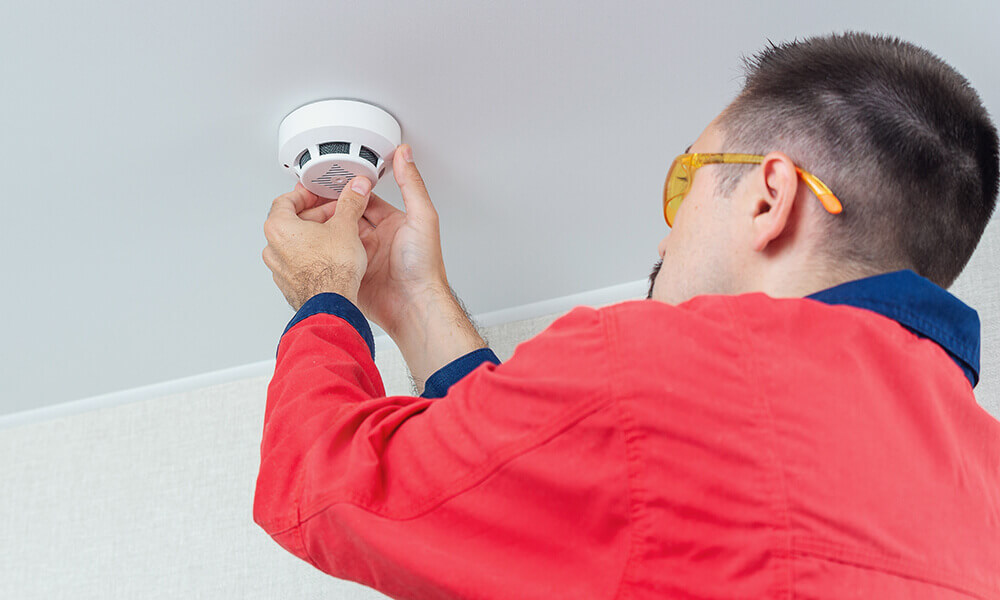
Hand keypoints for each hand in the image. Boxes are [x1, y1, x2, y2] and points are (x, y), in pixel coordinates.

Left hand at [262, 177, 372, 310]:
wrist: (332, 304)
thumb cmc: (331, 271)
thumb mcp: (346, 226)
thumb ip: (350, 203)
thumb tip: (355, 189)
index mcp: (278, 227)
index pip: (286, 200)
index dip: (307, 194)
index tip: (319, 195)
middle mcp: (273, 248)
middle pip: (291, 222)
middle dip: (316, 215)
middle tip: (335, 213)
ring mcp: (280, 269)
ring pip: (295, 244)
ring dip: (314, 236)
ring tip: (336, 235)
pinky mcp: (290, 284)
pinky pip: (299, 263)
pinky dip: (313, 256)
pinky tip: (331, 257)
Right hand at [295, 144, 449, 335]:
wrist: (413, 306)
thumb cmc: (423, 267)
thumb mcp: (422, 218)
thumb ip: (412, 185)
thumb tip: (406, 155)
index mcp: (393, 223)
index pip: (365, 198)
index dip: (349, 188)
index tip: (334, 178)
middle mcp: (376, 239)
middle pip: (346, 215)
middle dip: (330, 206)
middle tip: (312, 197)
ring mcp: (362, 257)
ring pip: (336, 235)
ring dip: (322, 227)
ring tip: (306, 217)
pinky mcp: (351, 274)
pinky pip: (332, 258)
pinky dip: (321, 250)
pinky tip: (311, 244)